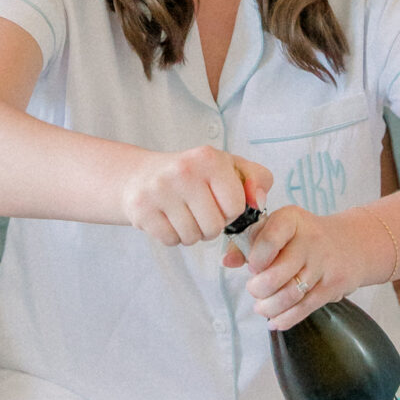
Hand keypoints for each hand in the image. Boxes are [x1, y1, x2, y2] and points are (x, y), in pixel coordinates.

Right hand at [119, 149, 271, 248]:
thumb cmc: (194, 174)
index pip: (236, 206)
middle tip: (200, 210)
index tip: (219, 201)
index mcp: (209, 158)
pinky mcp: (141, 209)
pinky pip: (171, 241)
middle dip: (211, 225)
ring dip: (193, 233)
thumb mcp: (229, 166)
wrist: (141, 175)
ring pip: (193, 237)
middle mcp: (183, 171)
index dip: (230, 211)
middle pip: (214, 226)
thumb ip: (258, 179)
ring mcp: (159, 190)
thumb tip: (258, 201)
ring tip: (184, 214)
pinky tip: (168, 219)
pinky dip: (174, 237)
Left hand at [236, 205, 387, 327]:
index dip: (255, 260)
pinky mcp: (333, 286)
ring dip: (269, 308)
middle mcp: (310, 240)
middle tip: (255, 290)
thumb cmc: (303, 237)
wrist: (351, 244)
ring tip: (262, 307)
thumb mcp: (278, 228)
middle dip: (258, 289)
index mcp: (291, 219)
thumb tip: (226, 261)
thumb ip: (249, 241)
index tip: (253, 267)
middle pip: (277, 274)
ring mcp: (324, 264)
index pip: (267, 240)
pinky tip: (275, 320)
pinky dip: (285, 319)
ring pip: (289, 295)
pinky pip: (304, 308)